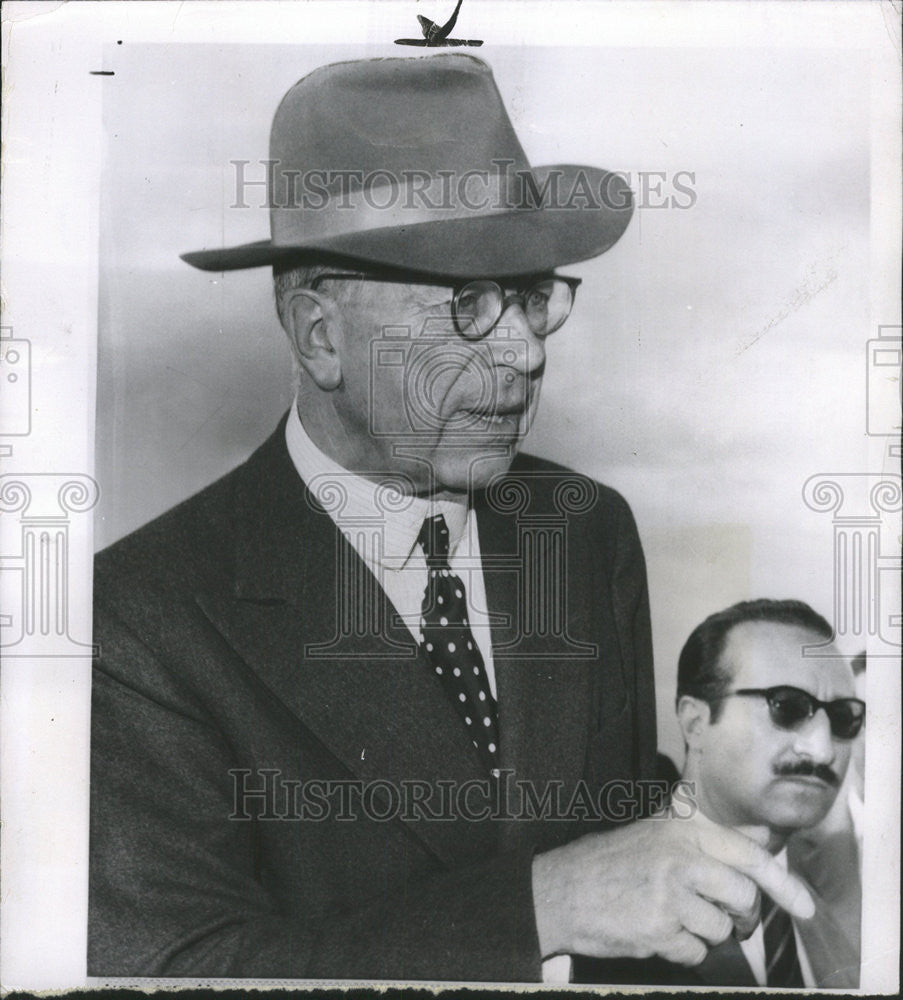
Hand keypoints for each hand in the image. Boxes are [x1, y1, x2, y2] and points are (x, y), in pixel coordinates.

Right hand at [532, 814, 814, 965]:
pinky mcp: (658, 926)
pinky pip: (696, 951)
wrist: (561, 889)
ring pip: (722, 928)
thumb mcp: (658, 834)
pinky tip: (656, 930)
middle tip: (724, 917)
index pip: (748, 854)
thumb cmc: (610, 863)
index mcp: (682, 827)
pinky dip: (682, 949)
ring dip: (705, 933)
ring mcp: (669, 890)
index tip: (805, 907)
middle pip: (743, 895)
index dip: (784, 883)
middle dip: (740, 915)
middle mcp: (679, 853)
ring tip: (673, 917)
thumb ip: (706, 837)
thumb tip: (761, 840)